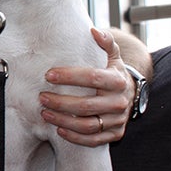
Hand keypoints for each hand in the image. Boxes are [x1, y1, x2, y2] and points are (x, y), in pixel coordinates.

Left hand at [39, 28, 133, 146]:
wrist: (129, 94)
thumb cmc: (113, 73)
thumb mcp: (113, 56)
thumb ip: (105, 42)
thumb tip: (94, 31)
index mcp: (118, 80)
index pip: (92, 78)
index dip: (69, 76)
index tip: (48, 75)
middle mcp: (120, 102)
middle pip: (86, 105)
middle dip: (60, 102)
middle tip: (41, 97)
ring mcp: (117, 120)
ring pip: (88, 125)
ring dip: (63, 120)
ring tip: (45, 113)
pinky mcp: (114, 134)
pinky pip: (93, 140)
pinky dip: (75, 137)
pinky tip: (59, 129)